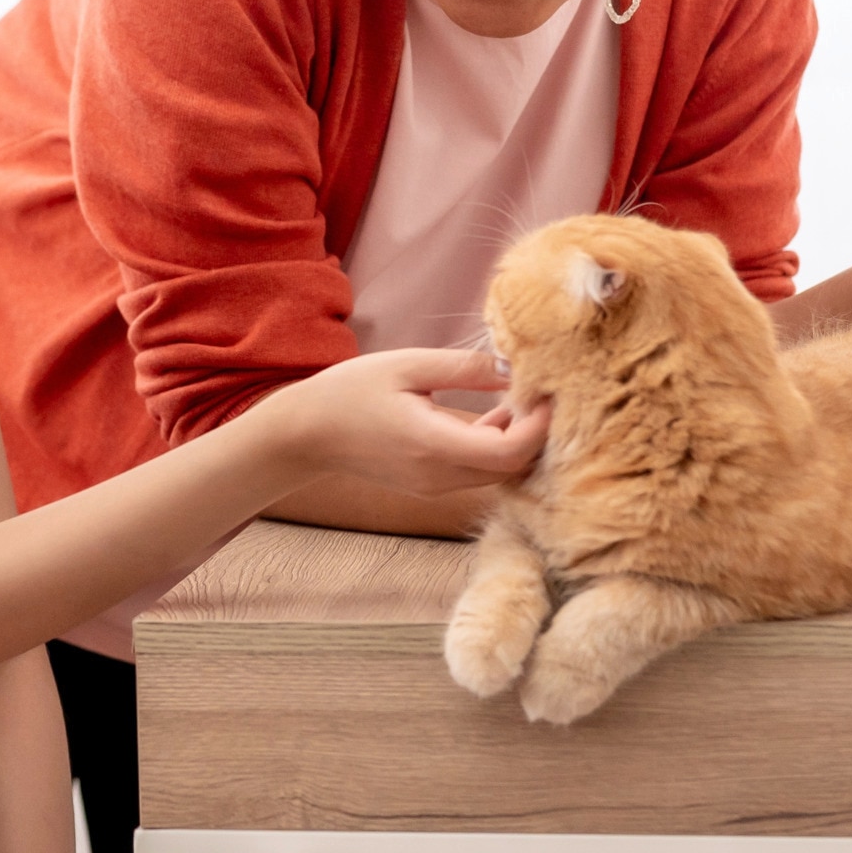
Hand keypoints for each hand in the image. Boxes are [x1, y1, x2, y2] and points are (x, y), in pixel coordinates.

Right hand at [253, 348, 549, 494]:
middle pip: (512, 469)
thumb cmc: (350, 392)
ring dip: (516, 441)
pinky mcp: (429, 485)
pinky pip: (477, 472)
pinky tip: (490, 415)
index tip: (546, 393)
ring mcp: (434, 486)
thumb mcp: (409, 366)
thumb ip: (466, 368)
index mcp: (434, 445)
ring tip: (516, 398)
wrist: (305, 434)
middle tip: (540, 392)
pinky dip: (494, 448)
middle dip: (535, 434)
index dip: (539, 427)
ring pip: (497, 474)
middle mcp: (439, 476)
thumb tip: (516, 367)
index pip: (511, 453)